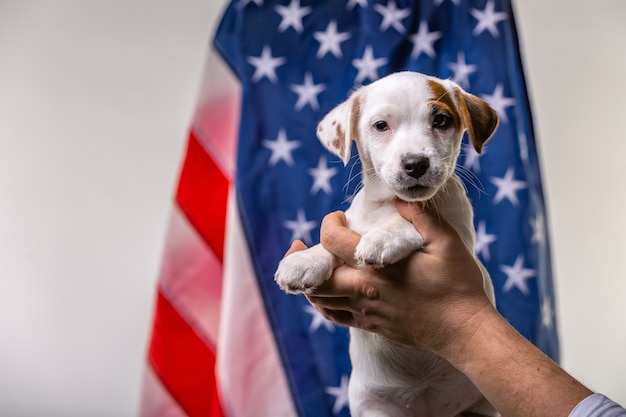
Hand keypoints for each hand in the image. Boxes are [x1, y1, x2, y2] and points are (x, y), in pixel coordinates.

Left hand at [307, 200, 493, 355]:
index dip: (329, 224)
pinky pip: (335, 316)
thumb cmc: (457, 285)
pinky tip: (326, 293)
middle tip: (299, 244)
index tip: (338, 216)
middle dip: (302, 257)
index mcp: (376, 269)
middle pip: (315, 277)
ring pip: (320, 300)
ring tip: (310, 266)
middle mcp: (363, 292)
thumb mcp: (445, 242)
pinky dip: (323, 302)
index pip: (332, 242)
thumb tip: (399, 197)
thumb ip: (419, 216)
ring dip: (309, 281)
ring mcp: (365, 313)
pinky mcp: (371, 326)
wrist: (464, 331)